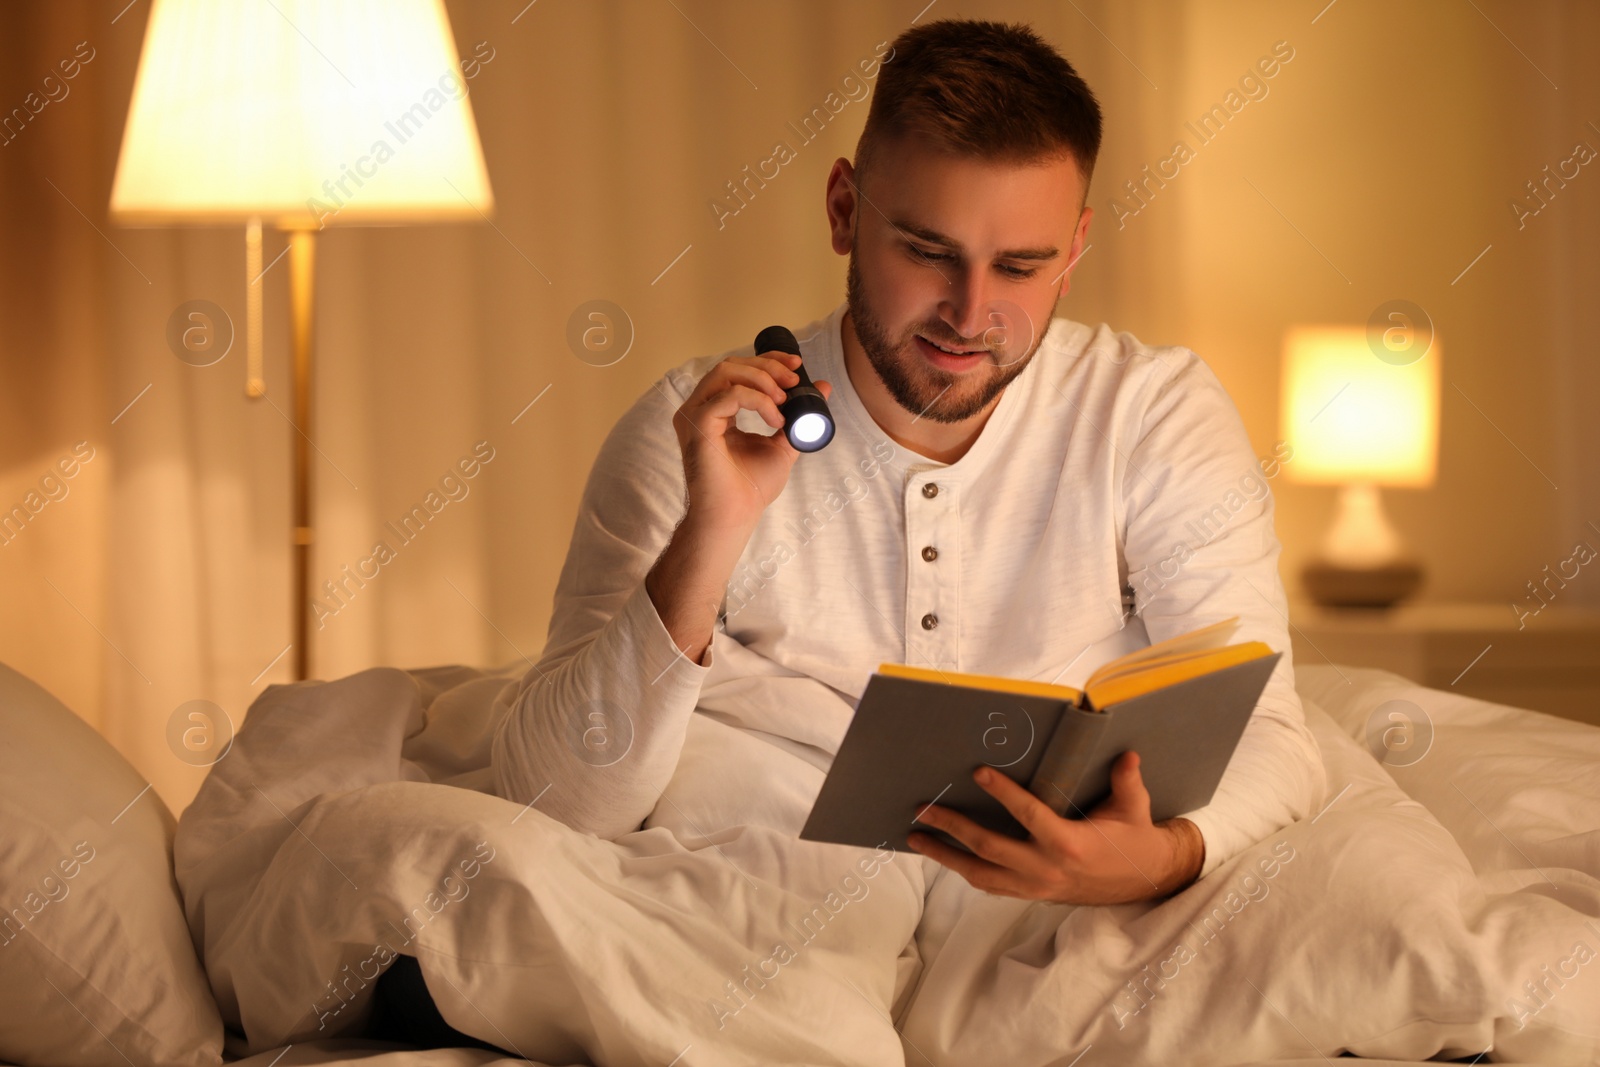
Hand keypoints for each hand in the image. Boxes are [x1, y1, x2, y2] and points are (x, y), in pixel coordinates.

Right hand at [670, 350, 832, 532]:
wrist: (736, 515)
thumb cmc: (751, 487)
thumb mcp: (781, 445)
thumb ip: (798, 416)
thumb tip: (823, 387)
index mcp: (716, 410)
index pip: (737, 370)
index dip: (768, 361)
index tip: (797, 366)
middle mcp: (700, 408)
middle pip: (730, 364)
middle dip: (767, 366)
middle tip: (794, 380)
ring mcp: (694, 414)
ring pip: (726, 372)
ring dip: (762, 379)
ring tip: (783, 400)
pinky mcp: (697, 424)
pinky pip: (729, 395)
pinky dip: (758, 401)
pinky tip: (774, 419)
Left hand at [907, 752, 1204, 904]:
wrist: (1145, 882)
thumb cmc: (1135, 839)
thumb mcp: (1134, 809)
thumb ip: (1127, 781)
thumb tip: (1127, 755)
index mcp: (1070, 845)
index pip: (1029, 816)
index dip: (1004, 794)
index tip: (978, 773)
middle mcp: (1046, 869)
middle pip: (988, 848)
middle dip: (951, 828)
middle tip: (923, 809)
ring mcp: (1035, 886)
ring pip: (980, 872)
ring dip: (945, 855)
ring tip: (916, 837)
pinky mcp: (1031, 893)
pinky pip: (990, 884)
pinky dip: (965, 870)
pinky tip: (944, 856)